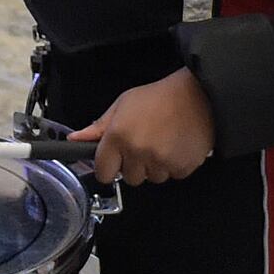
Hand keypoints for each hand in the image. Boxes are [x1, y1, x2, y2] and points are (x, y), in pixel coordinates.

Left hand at [70, 67, 216, 185]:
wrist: (199, 95)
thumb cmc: (159, 97)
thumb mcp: (123, 104)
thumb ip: (99, 127)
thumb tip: (75, 139)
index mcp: (118, 135)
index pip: (102, 172)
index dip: (108, 166)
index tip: (115, 159)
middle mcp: (137, 151)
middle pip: (128, 178)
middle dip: (134, 165)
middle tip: (145, 143)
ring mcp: (160, 161)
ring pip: (151, 178)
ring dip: (155, 166)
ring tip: (164, 142)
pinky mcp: (181, 167)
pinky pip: (172, 176)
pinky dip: (174, 165)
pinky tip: (177, 146)